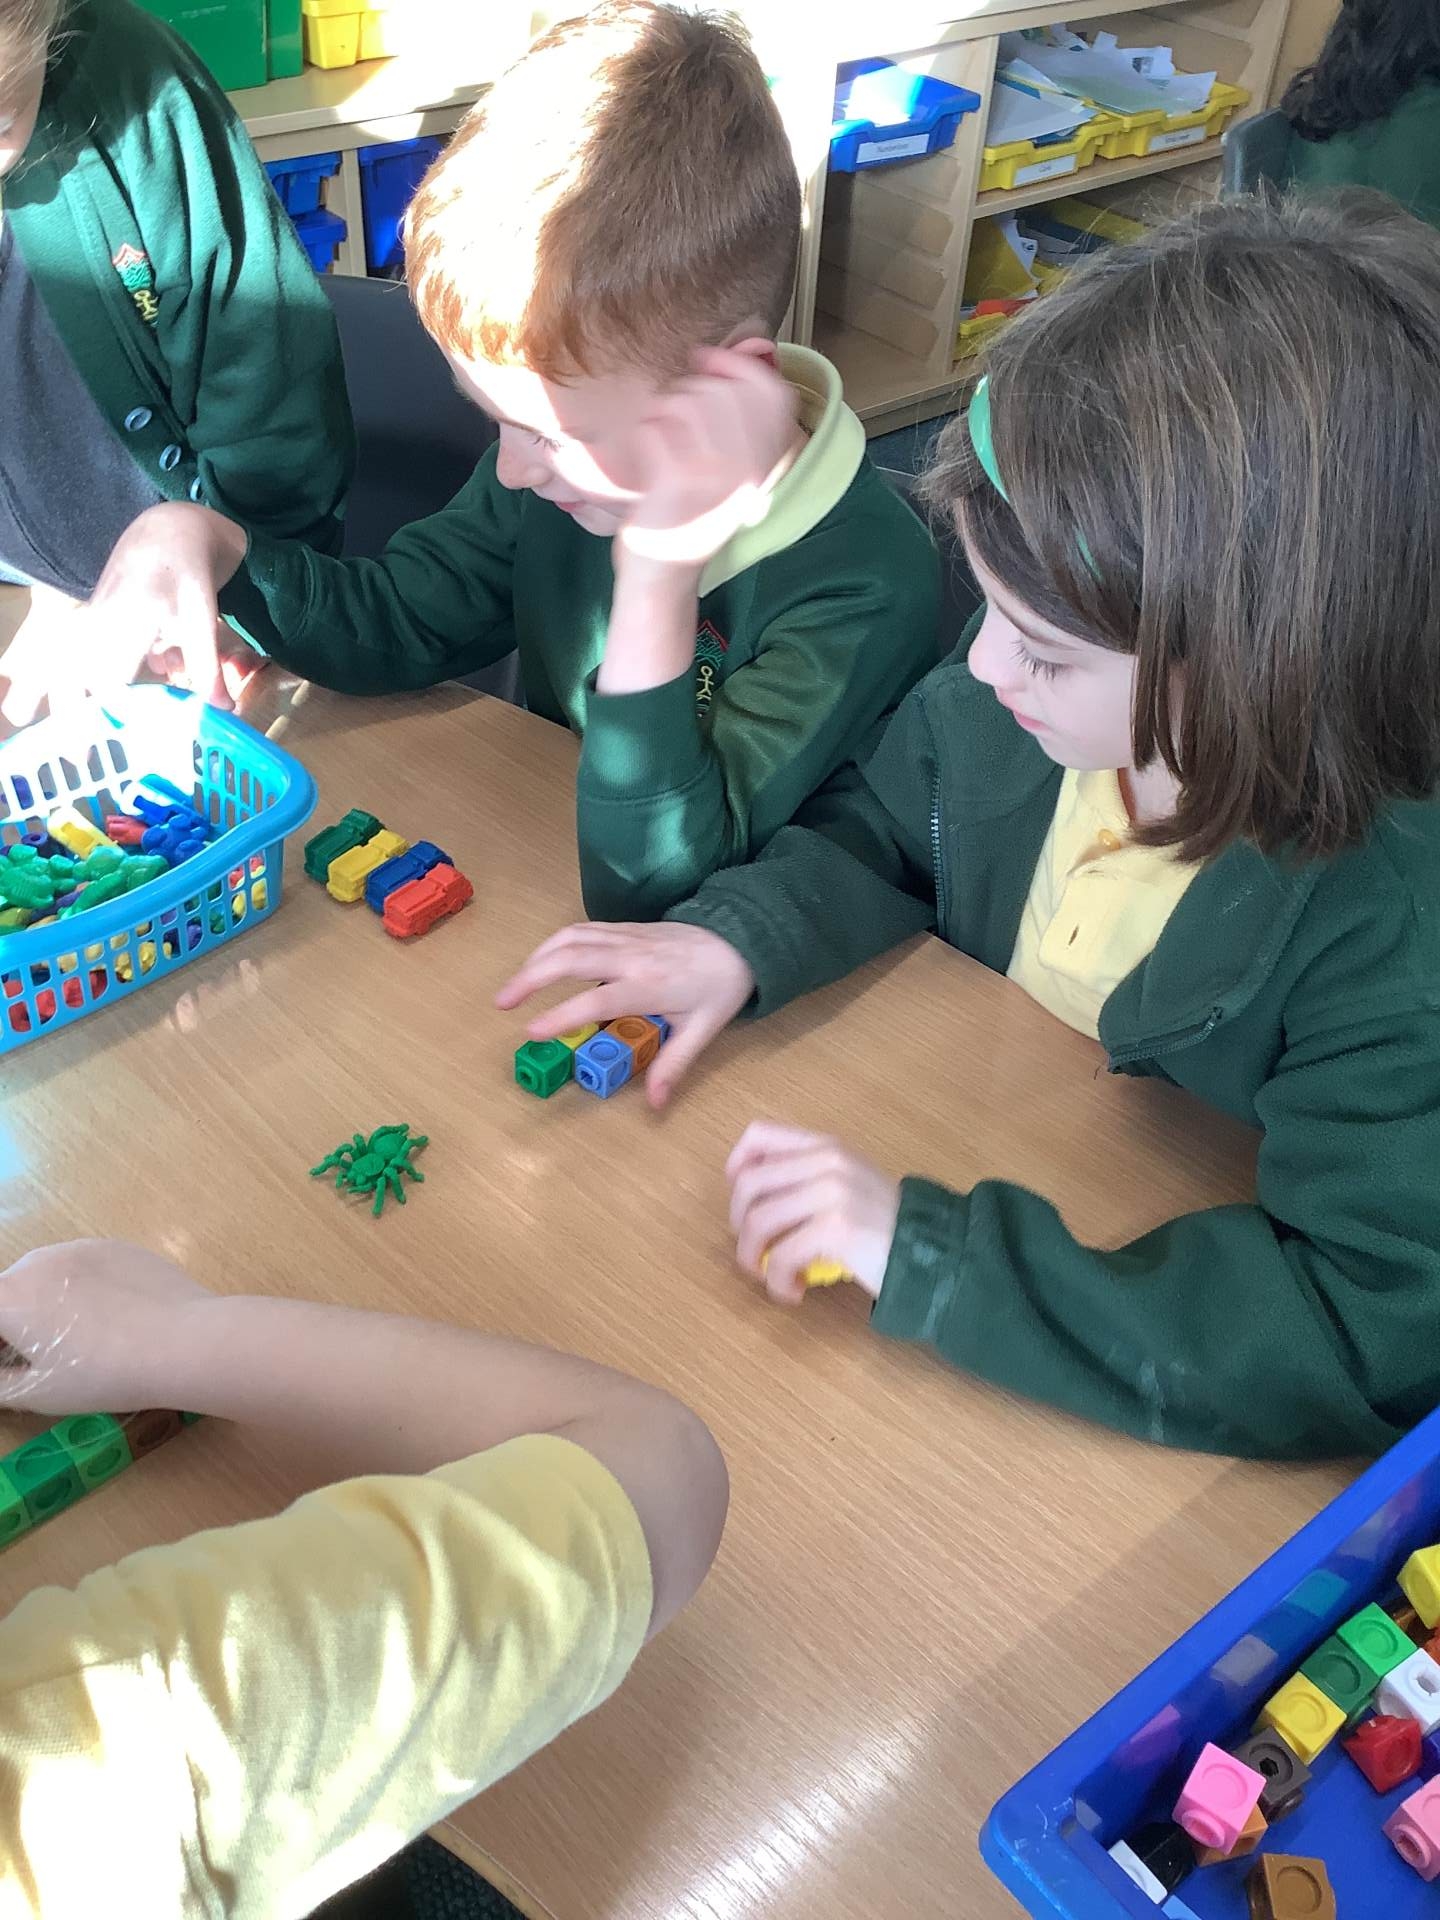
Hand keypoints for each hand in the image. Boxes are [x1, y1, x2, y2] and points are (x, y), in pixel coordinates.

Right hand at [0, 503, 250, 725]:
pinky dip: (55, 674)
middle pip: (75, 669)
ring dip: (47, 691)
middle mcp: (101, 619)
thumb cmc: (187, 572)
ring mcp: (91, 618)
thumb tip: (222, 710)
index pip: (111, 670)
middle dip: (71, 712)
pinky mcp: (89, 620)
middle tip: (77, 756)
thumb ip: (206, 665)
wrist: (166, 530)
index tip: (114, 735)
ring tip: (21, 720)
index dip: (110, 705)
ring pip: (62, 658)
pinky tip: (35, 699)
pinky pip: (68, 651)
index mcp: (130, 617)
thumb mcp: (203, 617)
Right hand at [0, 1240, 213, 1413]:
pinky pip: (85, 1265)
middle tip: (40, 1354)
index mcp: (10, 1296)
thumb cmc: (102, 1375)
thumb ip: (0, 1380)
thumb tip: (0, 1369)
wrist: (183, 1341)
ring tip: (81, 1335)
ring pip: (47, 1273)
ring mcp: (81, 1247)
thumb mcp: (36, 1392)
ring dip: (47, 1299)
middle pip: (10, 1290)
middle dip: (14, 1319)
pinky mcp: (118, 1246)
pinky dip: (84, 1286)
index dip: (1, 1340)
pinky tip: (112, 1314)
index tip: (14, 1359)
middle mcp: (38, 1261)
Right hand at [496, 921, 753, 1107]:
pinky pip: (580, 930)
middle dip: (529, 977)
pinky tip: (542, 963)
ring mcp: (625, 937)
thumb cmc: (720, 988)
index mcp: (647, 986)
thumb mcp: (702, 1031)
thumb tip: (655, 1104)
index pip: (595, 1000)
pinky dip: (554, 944)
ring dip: (536, 958)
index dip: (560, 1014)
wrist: (741, 940)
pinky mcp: (624, 928)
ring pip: (569, 938)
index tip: (530, 1031)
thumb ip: (673, 1065)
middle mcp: (630, 956)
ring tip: (515, 986)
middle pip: (569, 957)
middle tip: (501, 1003)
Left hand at [615, 345, 799, 574]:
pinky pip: (655, 426)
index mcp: (765, 464)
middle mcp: (748, 467)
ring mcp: (714, 472)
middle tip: (676, 420)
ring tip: (663, 441)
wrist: (664, 574)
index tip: (708, 361)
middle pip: (719, 388)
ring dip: (663, 413)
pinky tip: (649, 459)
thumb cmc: (690, 516)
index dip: (736, 364)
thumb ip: (739, 422)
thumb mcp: (731, 473)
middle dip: (688, 391)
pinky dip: (644, 435)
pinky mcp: (678, 480)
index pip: (770, 389)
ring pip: (684, 401)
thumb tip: (731, 353)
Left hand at [727, 1122, 900, 1303]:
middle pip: (749, 1184)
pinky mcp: (836, 1228)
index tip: (740, 1202)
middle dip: (739, 1224)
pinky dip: (777, 1281)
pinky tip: (792, 1292)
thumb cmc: (887, 1225)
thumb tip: (751, 1198)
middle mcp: (827, 1161)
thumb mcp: (848, 1183)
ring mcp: (832, 1192)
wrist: (934, 1250)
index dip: (735, 1166)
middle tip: (756, 1250)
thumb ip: (807, 1177)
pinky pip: (780, 1256)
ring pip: (757, 1221)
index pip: (759, 1135)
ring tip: (771, 1277)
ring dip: (752, 1258)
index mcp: (826, 1147)